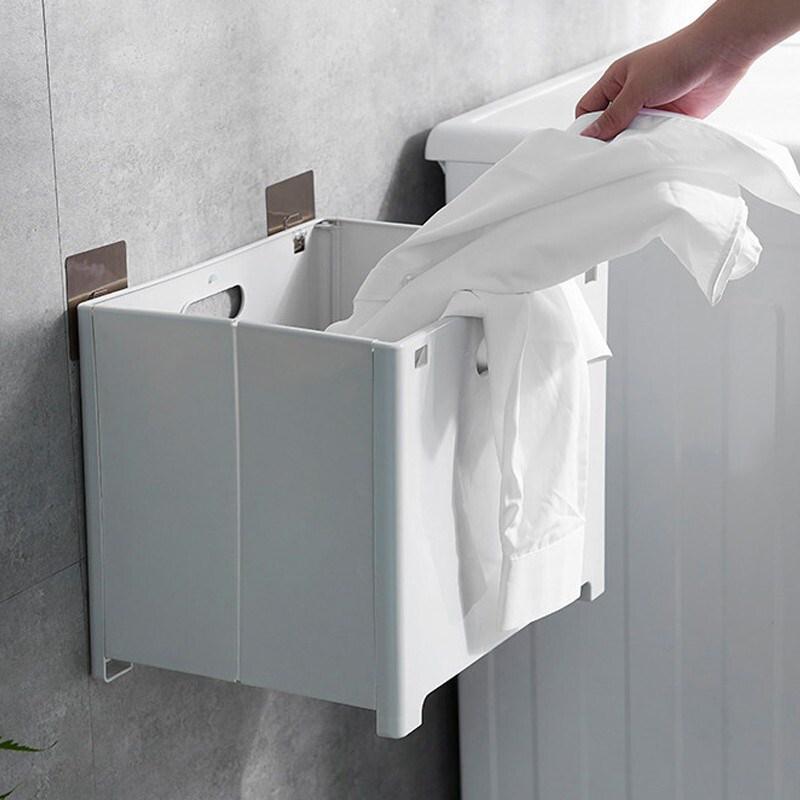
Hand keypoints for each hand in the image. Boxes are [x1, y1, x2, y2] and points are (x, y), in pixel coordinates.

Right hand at [576, 24, 750, 139]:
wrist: (719, 55)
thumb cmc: (677, 57)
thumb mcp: (636, 88)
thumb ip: (613, 115)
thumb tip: (590, 135)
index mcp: (616, 82)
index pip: (588, 109)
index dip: (584, 128)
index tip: (585, 148)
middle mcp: (630, 97)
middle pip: (608, 127)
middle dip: (607, 141)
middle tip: (606, 157)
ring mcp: (649, 110)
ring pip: (629, 136)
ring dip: (631, 144)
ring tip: (629, 153)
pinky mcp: (667, 121)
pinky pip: (651, 140)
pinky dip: (650, 147)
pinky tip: (649, 151)